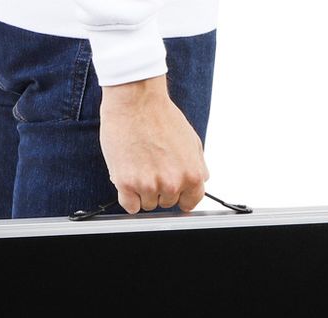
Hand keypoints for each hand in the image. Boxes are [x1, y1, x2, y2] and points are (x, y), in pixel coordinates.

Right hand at [99, 75, 209, 214]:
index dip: (180, 196)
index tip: (172, 192)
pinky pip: (129, 206)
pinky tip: (128, 177)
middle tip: (151, 167)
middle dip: (159, 190)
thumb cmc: (160, 115)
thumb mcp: (191, 140)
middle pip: (166, 203)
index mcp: (192, 174)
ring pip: (147, 204)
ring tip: (139, 166)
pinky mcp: (126, 184)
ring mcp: (149, 185)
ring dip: (142, 191)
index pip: (190, 202)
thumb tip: (201, 181)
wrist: (136, 100)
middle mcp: (172, 183)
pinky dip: (128, 196)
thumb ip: (198, 165)